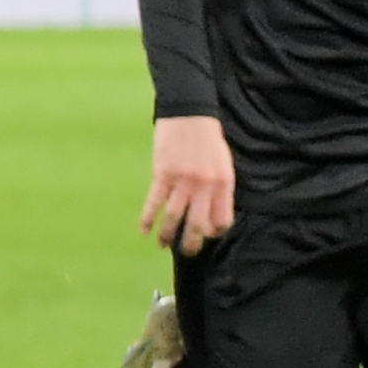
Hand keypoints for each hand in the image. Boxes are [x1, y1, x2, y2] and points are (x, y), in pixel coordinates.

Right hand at [141, 114, 235, 254]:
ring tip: (162, 246)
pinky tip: (144, 230)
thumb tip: (211, 210)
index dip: (215, 231)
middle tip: (187, 253)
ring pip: (175, 216)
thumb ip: (220, 188)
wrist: (190, 114)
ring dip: (168, 235)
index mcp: (223, 184)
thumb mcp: (224, 164)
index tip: (207, 234)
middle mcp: (204, 186)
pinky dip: (148, 218)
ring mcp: (182, 181)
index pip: (222, 218)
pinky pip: (155, 202)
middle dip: (192, 242)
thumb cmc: (209, 139)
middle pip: (198, 223)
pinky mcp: (163, 174)